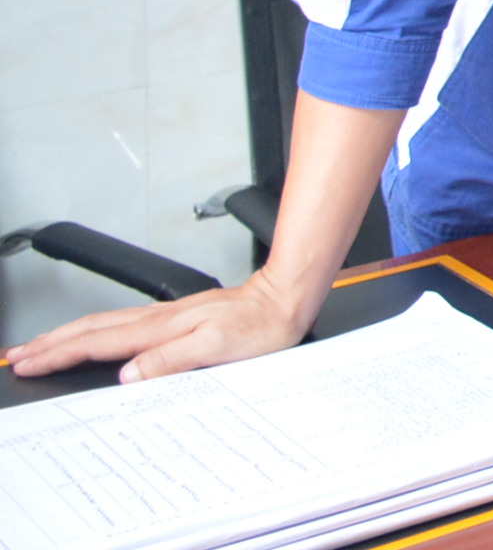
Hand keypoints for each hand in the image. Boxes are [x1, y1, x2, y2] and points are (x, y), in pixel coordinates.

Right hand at [4, 273, 313, 382]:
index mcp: (161, 328)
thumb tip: (128, 375)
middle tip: (17, 354)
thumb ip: (171, 360)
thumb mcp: (217, 349)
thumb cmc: (260, 326)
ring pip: (103, 323)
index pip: (97, 342)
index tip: (29, 362)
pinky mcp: (175, 318)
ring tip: (40, 345)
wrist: (285, 299)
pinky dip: (95, 330)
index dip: (59, 353)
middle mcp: (158, 319)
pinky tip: (92, 336)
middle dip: (50, 342)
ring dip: (66, 334)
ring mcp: (164, 317)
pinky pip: (122, 323)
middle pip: (90, 329)